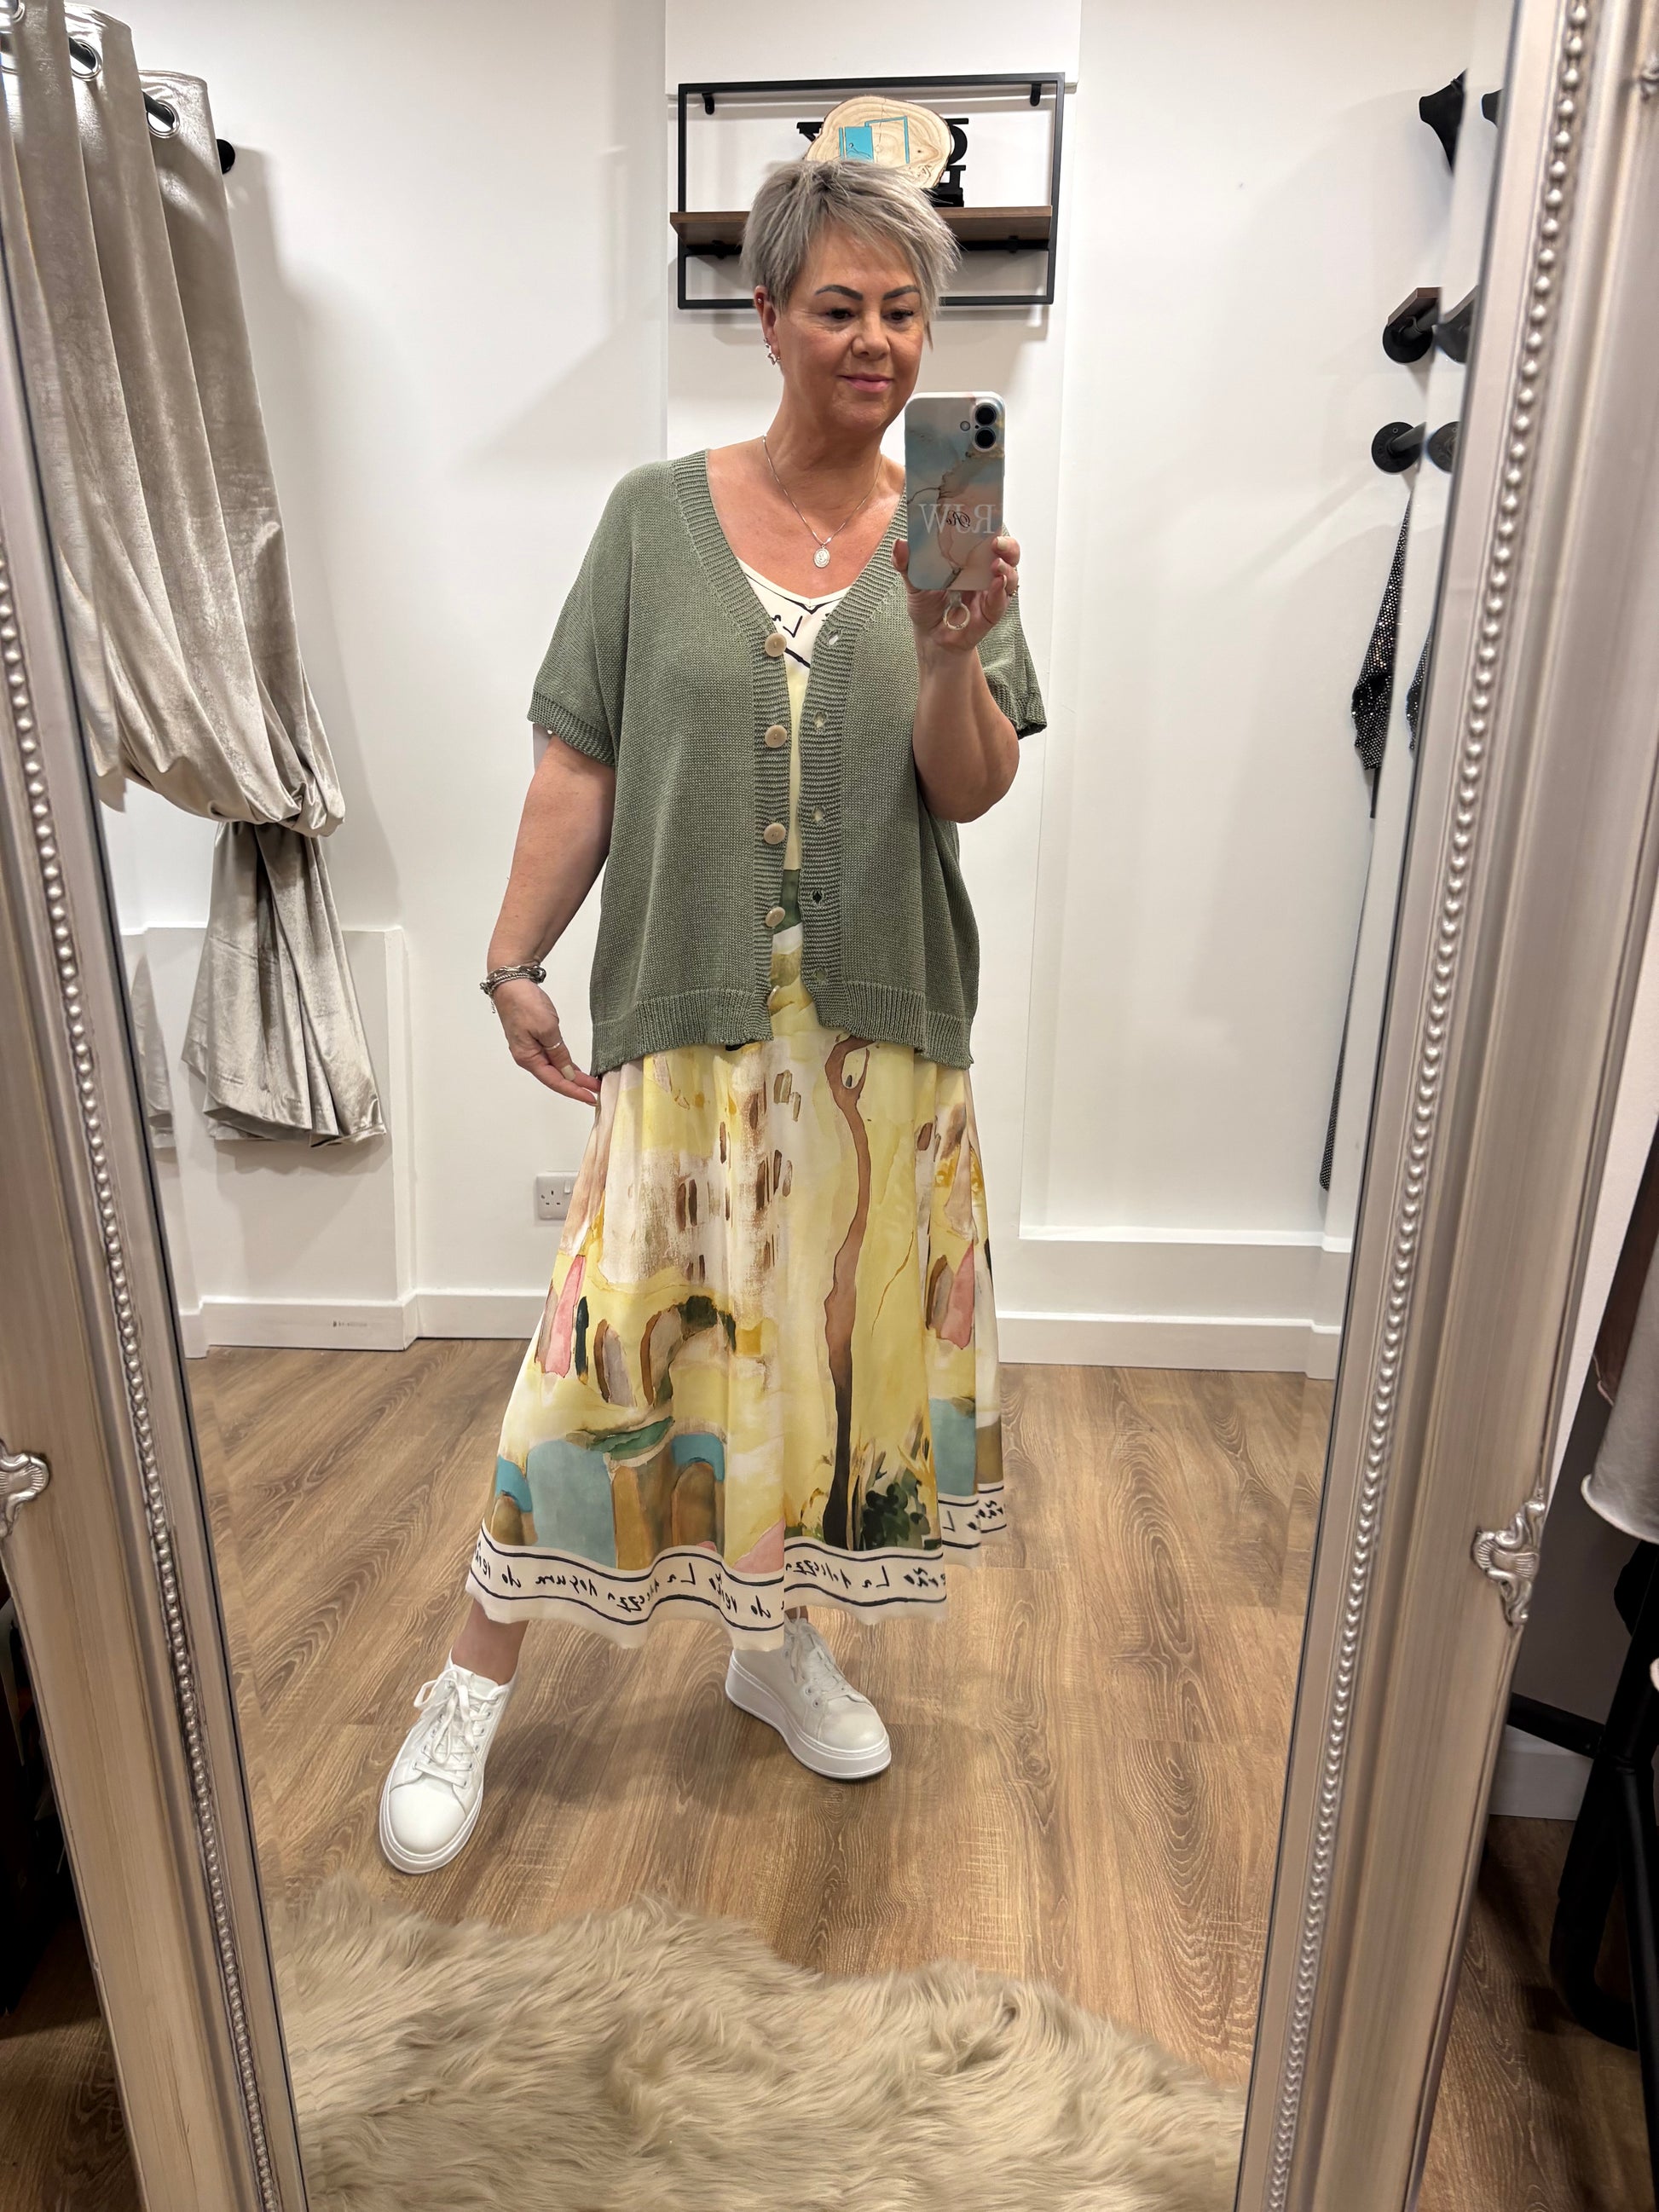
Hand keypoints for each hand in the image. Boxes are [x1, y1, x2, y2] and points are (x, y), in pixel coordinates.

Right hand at [490, 978, 599, 1105]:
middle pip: (555, 1078)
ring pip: (554, 1069)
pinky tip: (575, 1070)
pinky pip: (552, 1058)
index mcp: (529, 1058)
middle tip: (597, 1093)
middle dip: (576, 1086)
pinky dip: (565, 1064)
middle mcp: (528, 1058)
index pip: (555, 1082)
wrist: (510, 984)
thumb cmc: (526, 1005)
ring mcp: (530, 1049)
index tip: (591, 1098)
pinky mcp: (534, 1040)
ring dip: (572, 1076)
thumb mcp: (547, 1029)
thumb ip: (559, 1054)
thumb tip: (568, 1073)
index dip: (574, 1091)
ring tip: (590, 1084)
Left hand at [893, 531, 1019, 657]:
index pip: (987, 536)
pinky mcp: (991, 612)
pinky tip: (995, 584)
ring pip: (1010, 575)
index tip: (990, 514)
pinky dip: (999, 592)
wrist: (931, 638)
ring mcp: (991, 592)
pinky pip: (1000, 601)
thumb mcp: (914, 580)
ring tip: (997, 564)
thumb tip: (899, 543)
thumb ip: (906, 563)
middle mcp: (985, 572)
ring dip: (1007, 567)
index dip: (992, 525)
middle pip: (1007, 552)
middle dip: (1007, 544)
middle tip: (996, 541)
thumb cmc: (928, 606)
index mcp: (970, 558)